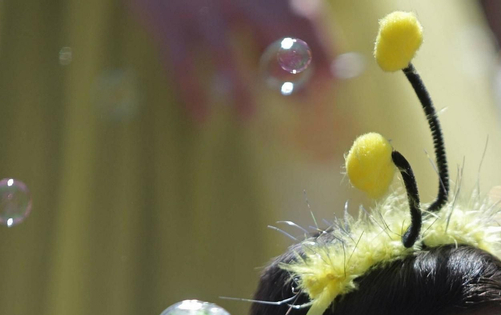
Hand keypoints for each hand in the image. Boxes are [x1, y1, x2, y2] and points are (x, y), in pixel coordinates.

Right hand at [125, 0, 328, 121]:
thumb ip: (285, 23)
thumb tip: (329, 70)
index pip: (304, 17)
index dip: (322, 49)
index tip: (333, 80)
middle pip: (270, 33)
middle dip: (290, 70)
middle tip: (302, 102)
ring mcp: (200, 9)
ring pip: (224, 52)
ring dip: (238, 88)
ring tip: (248, 116)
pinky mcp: (167, 22)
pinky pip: (181, 63)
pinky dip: (192, 93)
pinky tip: (202, 118)